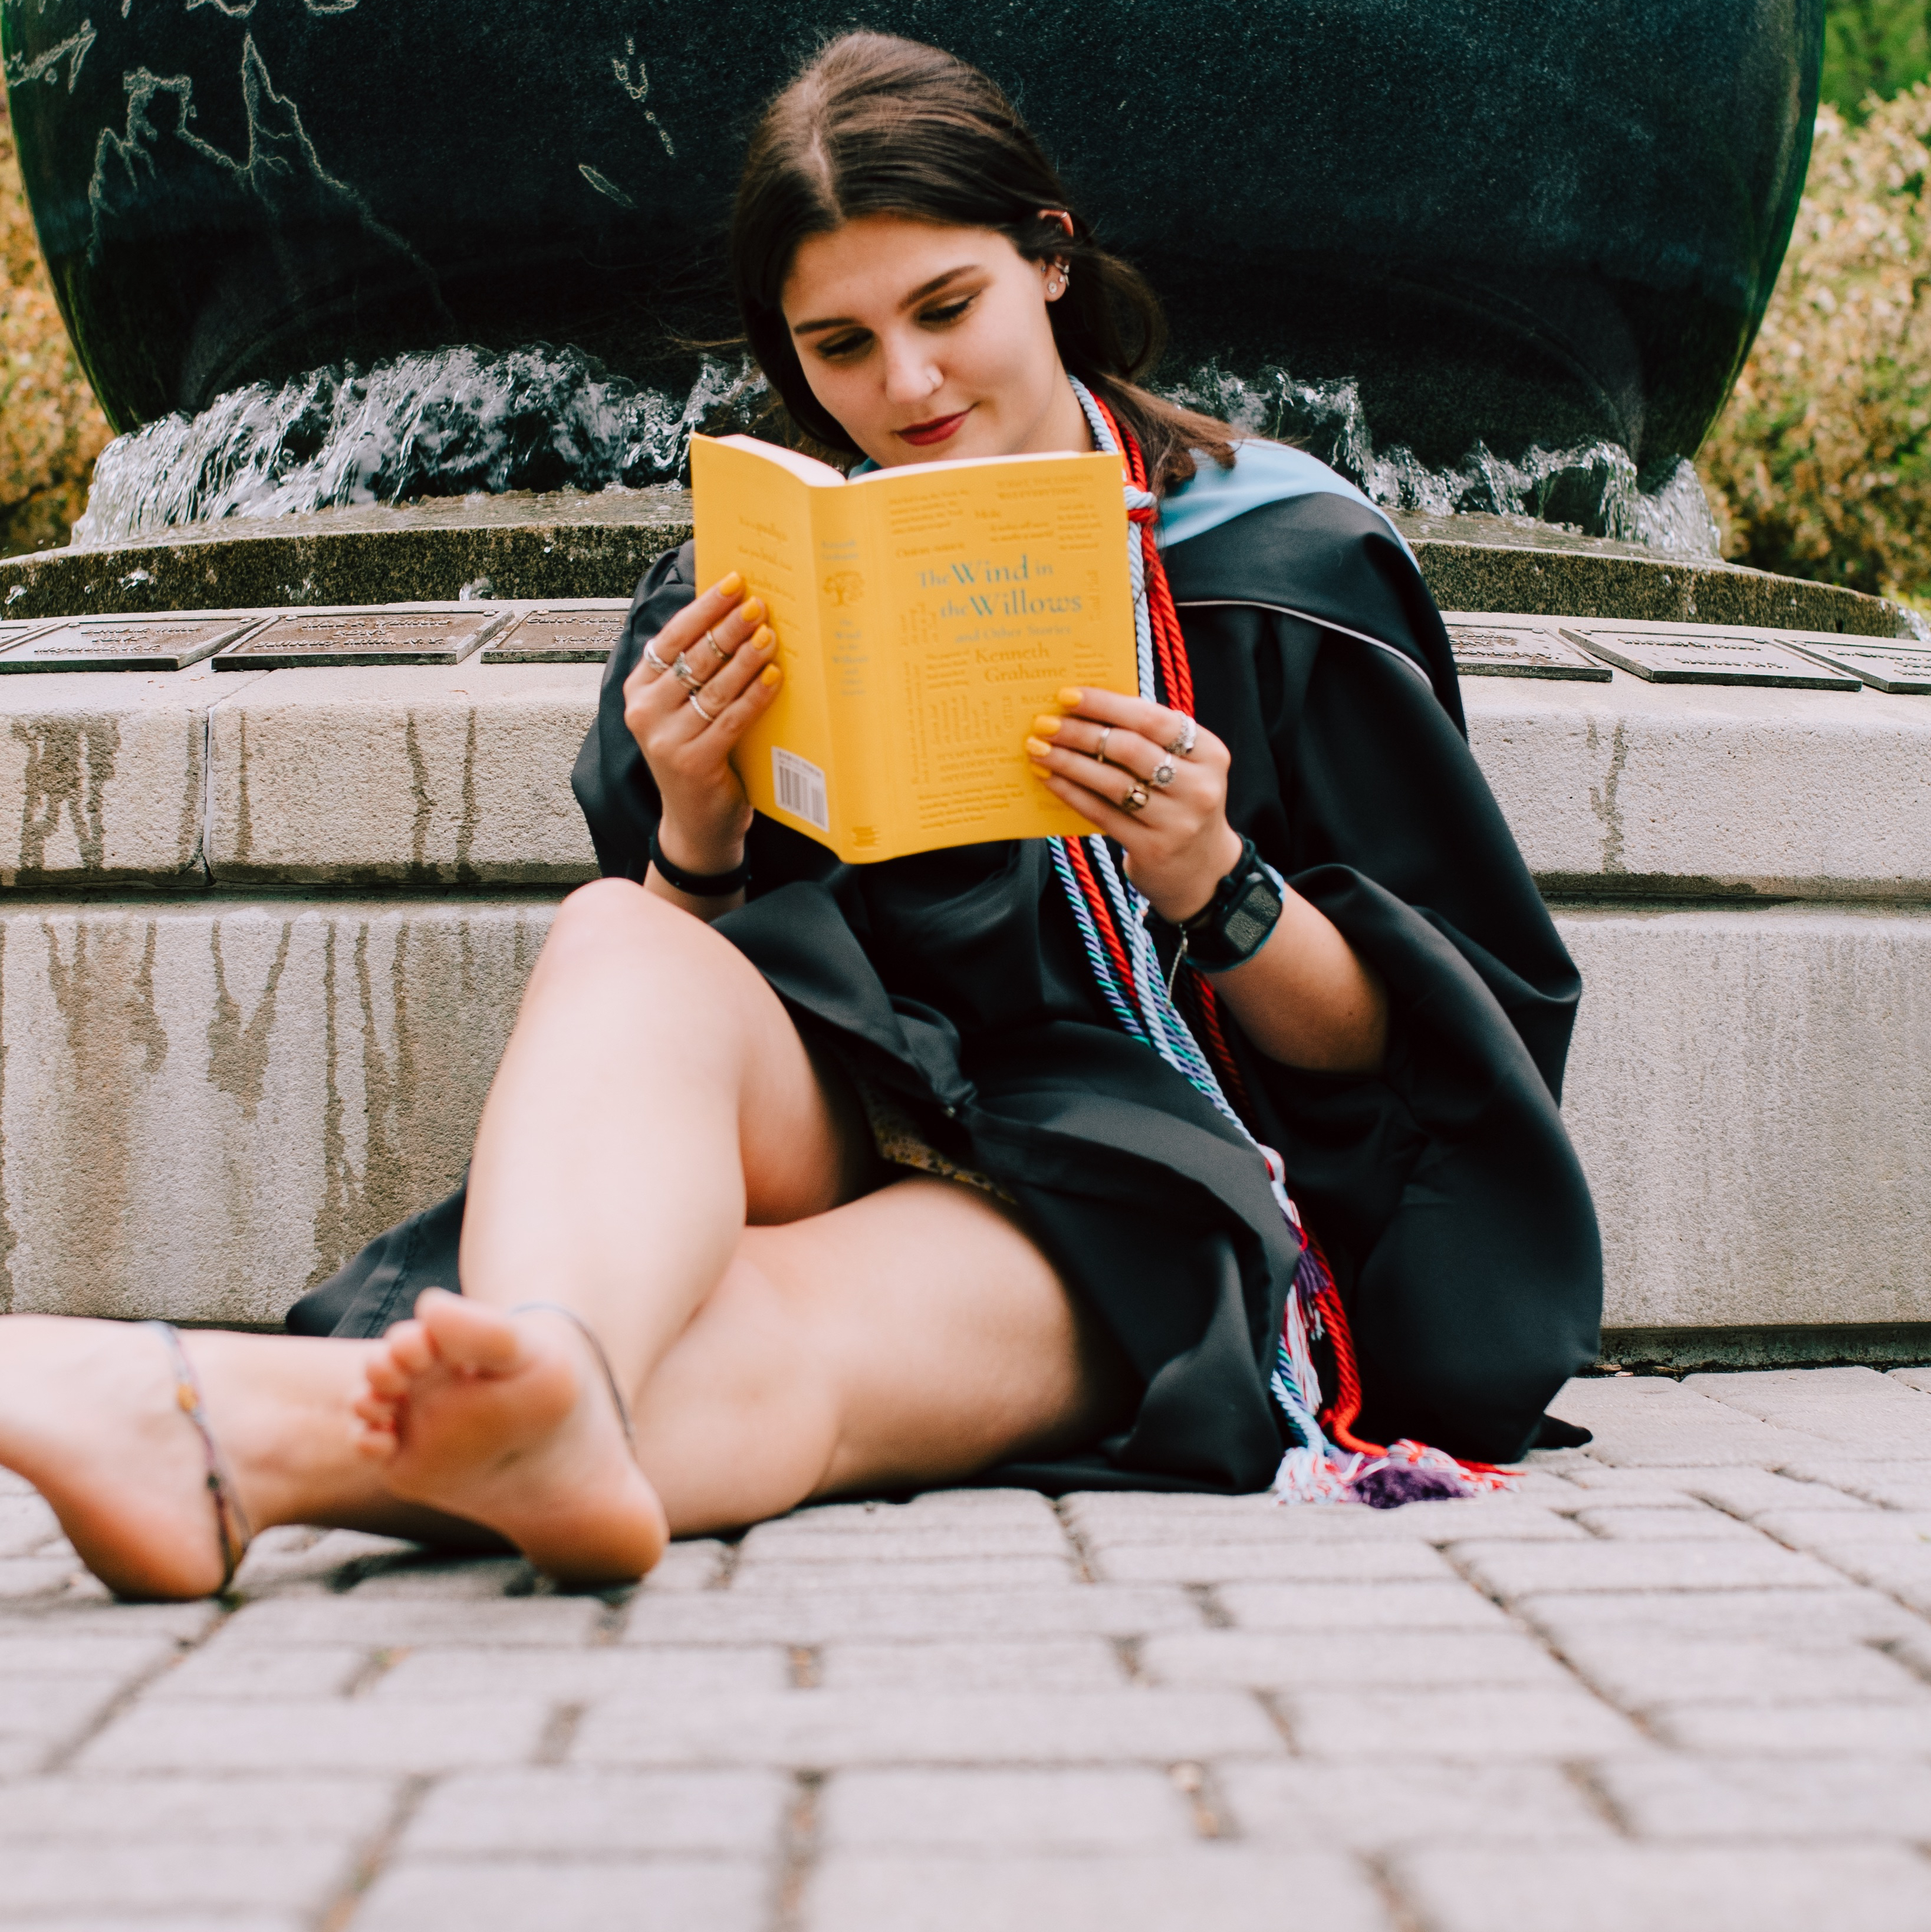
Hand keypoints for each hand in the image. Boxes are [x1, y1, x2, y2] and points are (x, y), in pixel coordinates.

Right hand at [622, 572, 782, 874]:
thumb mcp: (683, 710)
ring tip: (771, 635)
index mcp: (638, 690)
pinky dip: (755, 696)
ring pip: (714, 687)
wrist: (696, 822)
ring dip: (746, 658)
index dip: (704, 608)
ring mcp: (665, 739)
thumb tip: (732, 614)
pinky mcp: (693, 762)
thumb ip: (695, 670)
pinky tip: (775, 676)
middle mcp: (644, 712)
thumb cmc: (697, 754)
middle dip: (729, 628)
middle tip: (759, 604)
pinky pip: (731, 719)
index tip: (734, 583)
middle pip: (695, 658)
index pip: (671, 638)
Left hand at [1025, 686, 1241, 922]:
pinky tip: (1049, 778)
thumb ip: (1149, 739)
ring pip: (1112, 782)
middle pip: (1129, 748)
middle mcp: (1199, 786)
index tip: (1068, 695)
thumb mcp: (1183, 767)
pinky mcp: (1153, 848)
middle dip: (1081, 732)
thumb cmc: (1180, 804)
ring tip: (1038, 748)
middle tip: (1045, 723)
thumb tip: (1086, 709)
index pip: (1152, 719)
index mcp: (1209, 753)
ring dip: (1068, 762)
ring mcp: (1178, 821)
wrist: (1203, 870)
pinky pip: (1102, 813)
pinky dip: (1071, 792)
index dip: (1107, 704)